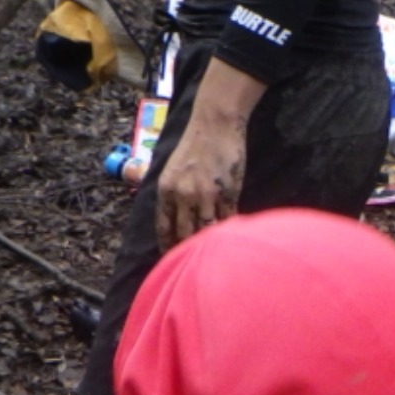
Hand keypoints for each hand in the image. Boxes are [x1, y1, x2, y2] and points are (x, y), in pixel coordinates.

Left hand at [155, 58, 266, 249]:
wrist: (215, 124)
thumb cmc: (195, 145)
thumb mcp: (172, 169)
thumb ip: (172, 194)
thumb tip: (175, 220)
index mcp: (166, 190)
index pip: (164, 228)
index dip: (168, 247)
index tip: (171, 261)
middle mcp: (183, 195)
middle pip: (185, 234)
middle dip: (188, 253)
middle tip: (191, 270)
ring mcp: (207, 195)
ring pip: (207, 231)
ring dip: (210, 246)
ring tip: (213, 261)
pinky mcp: (228, 193)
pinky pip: (227, 220)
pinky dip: (228, 231)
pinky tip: (231, 241)